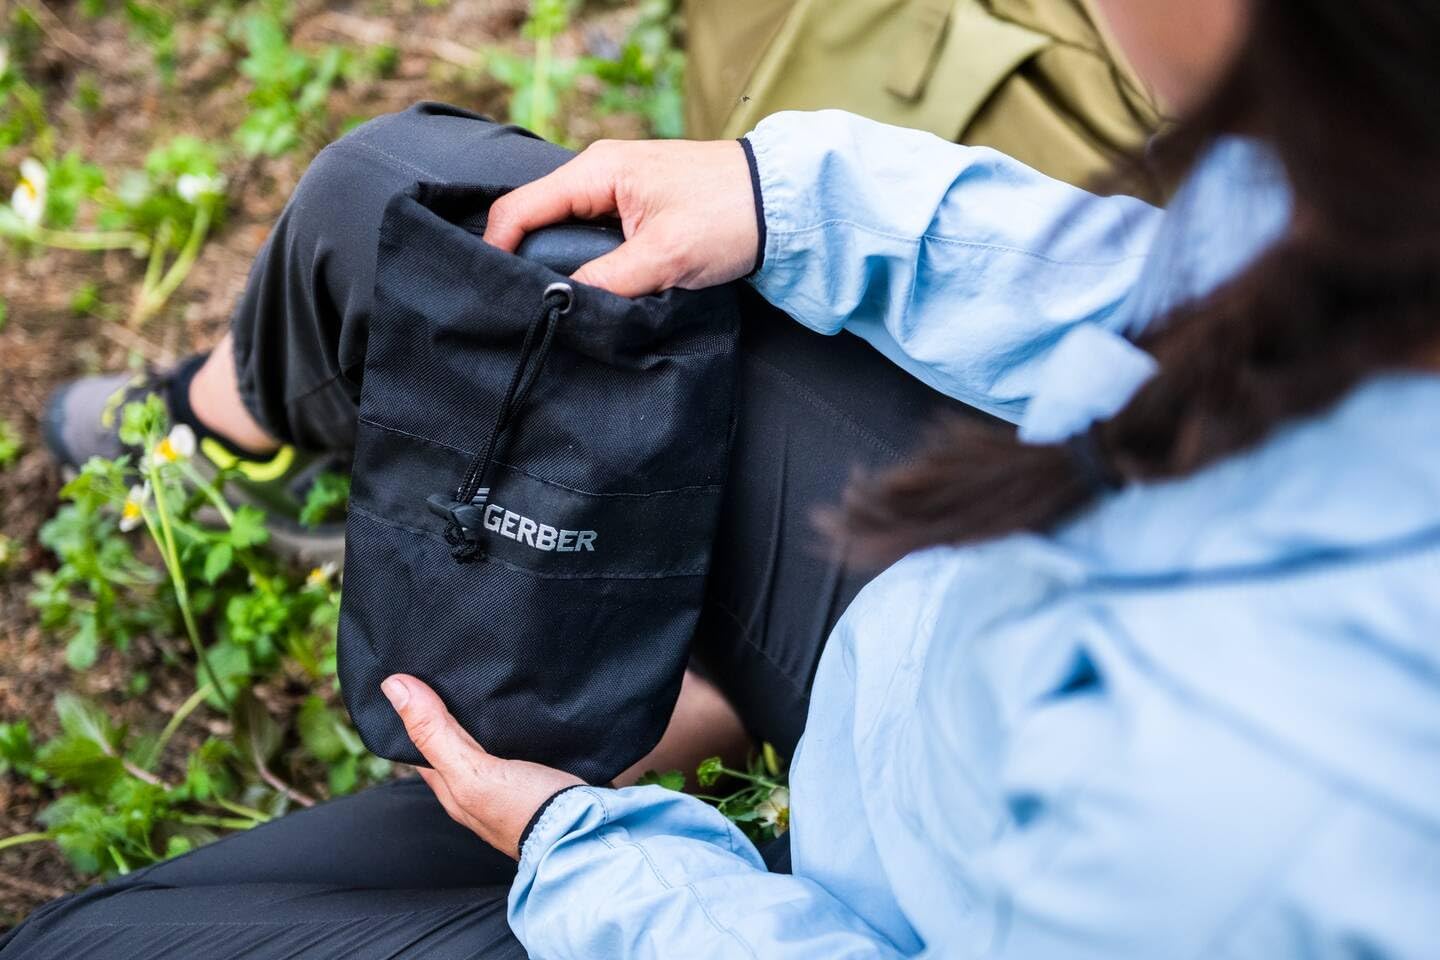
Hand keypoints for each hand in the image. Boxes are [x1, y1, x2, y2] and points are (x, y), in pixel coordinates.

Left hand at [382, 674, 582, 858]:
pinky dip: (519, 720)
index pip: (421, 745)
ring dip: (488, 713)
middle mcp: (479, 785)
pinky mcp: (544, 770)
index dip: (414, 712)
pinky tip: (525, 700)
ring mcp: (513, 779)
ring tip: (488, 672)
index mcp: (454, 788)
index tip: (411, 675)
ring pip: (491, 738)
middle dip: (451, 707)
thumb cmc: (524, 811)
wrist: (587, 831)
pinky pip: (524, 738)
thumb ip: (434, 733)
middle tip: (449, 665)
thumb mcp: (471, 771)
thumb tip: (393, 686)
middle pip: (456, 740)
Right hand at [483, 139, 759, 297]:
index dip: (498, 251)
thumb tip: (561, 306)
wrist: (787, 202)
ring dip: (566, 269)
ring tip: (564, 307)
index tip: (495, 294)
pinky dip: (594, 265)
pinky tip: (598, 291)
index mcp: (596, 171)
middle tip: (531, 309)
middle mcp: (599, 175)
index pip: (520, 209)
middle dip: (531, 264)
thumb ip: (607, 282)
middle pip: (539, 223)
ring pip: (567, 235)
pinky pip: (596, 239)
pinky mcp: (639, 211)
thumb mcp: (664, 257)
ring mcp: (619, 192)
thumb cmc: (728, 215)